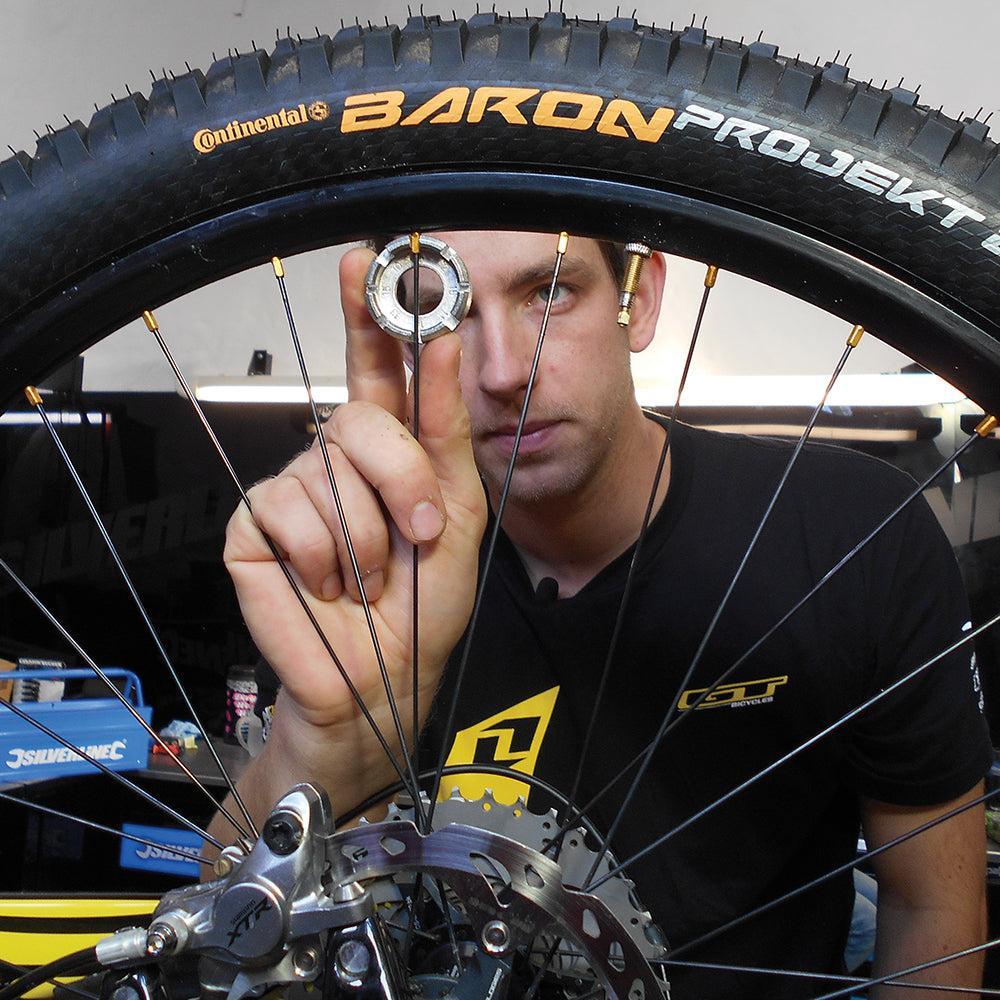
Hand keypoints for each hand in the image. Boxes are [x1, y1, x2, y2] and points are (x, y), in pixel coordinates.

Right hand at [223, 247, 486, 791]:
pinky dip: (321, 560)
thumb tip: (441, 341)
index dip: (371, 310)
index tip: (372, 258)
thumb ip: (445, 429)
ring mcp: (290, 488)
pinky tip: (326, 585)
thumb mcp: (458, 511)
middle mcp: (335, 458)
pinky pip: (286, 513)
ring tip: (368, 576)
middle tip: (419, 532)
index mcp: (388, 448)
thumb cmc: (423, 603)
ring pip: (327, 472)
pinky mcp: (252, 527)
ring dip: (367, 538)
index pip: (375, 364)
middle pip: (360, 416)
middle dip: (402, 479)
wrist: (384, 678)